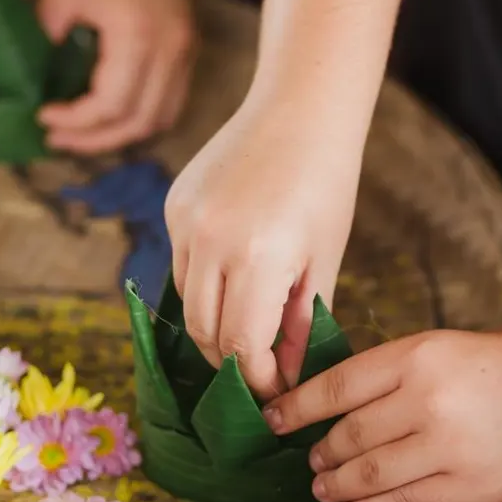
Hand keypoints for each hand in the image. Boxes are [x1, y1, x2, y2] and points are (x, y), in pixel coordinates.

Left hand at [36, 0, 195, 152]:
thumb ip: (49, 40)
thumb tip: (36, 81)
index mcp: (138, 36)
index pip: (110, 105)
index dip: (75, 121)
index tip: (43, 116)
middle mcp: (172, 52)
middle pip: (139, 122)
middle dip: (95, 139)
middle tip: (57, 140)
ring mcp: (186, 51)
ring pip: (161, 118)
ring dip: (122, 133)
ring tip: (84, 134)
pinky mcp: (189, 47)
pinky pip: (171, 100)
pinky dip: (141, 115)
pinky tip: (112, 113)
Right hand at [166, 98, 365, 401]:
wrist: (300, 109)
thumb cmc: (327, 185)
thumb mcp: (324, 259)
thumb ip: (300, 322)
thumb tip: (289, 378)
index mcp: (258, 258)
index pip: (241, 346)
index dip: (256, 379)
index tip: (274, 392)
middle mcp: (211, 242)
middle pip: (205, 334)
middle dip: (232, 363)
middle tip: (259, 372)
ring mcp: (185, 222)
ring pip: (188, 304)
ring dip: (215, 327)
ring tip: (249, 328)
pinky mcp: (174, 206)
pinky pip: (181, 266)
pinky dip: (204, 287)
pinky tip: (234, 278)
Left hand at [261, 325, 501, 501]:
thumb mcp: (455, 346)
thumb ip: (401, 373)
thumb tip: (342, 405)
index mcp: (421, 354)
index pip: (338, 385)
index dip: (297, 406)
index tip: (273, 418)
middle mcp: (428, 399)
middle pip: (347, 434)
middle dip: (319, 451)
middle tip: (307, 460)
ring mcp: (448, 448)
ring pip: (368, 474)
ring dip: (336, 485)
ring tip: (321, 488)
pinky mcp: (470, 488)